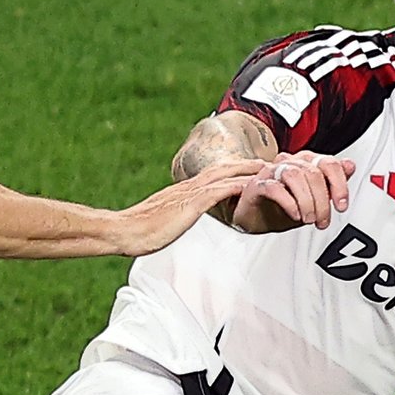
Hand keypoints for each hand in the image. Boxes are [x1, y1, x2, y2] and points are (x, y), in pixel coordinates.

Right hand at [107, 161, 269, 255]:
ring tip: (270, 169)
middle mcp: (188, 187)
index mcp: (183, 191)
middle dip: (247, 164)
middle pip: (224, 168)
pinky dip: (237, 186)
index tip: (252, 171)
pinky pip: (218, 191)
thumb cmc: (140, 232)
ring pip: (225, 175)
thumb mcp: (166, 221)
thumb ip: (178, 216)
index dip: (233, 171)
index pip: (213, 176)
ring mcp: (189, 193)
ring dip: (248, 170)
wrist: (123, 231)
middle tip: (271, 163)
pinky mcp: (190, 204)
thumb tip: (184, 220)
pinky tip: (252, 186)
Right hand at [223, 153, 352, 232]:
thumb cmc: (282, 206)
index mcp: (306, 162)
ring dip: (306, 201)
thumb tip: (350, 166)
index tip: (342, 206)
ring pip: (295, 176)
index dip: (339, 185)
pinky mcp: (256, 184)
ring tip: (308, 219)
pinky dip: (288, 202)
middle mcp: (289, 162)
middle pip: (313, 173)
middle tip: (322, 220)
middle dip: (322, 201)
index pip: (328, 163)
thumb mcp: (314, 198)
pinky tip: (294, 214)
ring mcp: (271, 171)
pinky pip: (274, 187)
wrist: (255, 218)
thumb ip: (332, 182)